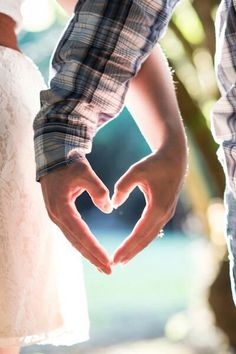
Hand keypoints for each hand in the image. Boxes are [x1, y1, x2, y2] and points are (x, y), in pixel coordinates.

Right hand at [39, 157, 112, 273]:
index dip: (94, 249)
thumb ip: (98, 190)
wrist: (54, 158)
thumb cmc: (69, 164)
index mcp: (62, 209)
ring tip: (102, 266)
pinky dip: (83, 244)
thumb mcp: (85, 172)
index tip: (108, 261)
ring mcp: (57, 217)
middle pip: (77, 242)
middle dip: (93, 257)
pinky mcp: (60, 215)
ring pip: (74, 240)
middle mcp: (57, 217)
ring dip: (88, 253)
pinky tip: (92, 251)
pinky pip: (73, 233)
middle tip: (108, 271)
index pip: (81, 234)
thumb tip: (108, 209)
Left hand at [111, 145, 186, 265]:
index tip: (115, 257)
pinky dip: (142, 239)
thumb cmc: (154, 163)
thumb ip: (123, 186)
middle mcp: (163, 214)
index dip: (127, 246)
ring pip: (149, 236)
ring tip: (123, 259)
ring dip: (136, 248)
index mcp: (157, 207)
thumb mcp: (136, 171)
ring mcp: (166, 214)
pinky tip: (133, 245)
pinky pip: (152, 230)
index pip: (139, 232)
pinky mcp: (164, 212)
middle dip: (131, 252)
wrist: (174, 159)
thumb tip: (113, 204)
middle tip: (115, 264)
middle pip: (145, 239)